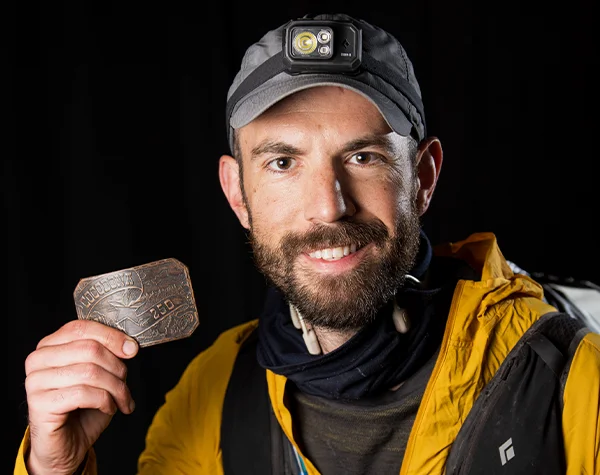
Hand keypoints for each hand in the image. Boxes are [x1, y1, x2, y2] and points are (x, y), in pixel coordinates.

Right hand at [24, 320, 138, 473]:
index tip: (132, 350)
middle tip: (126, 384)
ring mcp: (35, 381)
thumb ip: (108, 355)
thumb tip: (129, 346)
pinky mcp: (39, 403)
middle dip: (117, 367)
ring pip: (90, 372)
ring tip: (122, 400)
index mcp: (50, 345)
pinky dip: (105, 401)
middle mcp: (38, 360)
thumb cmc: (83, 408)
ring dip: (116, 388)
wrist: (66, 446)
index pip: (82, 328)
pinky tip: (108, 407)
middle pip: (90, 349)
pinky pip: (83, 394)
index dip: (112, 336)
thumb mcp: (100, 375)